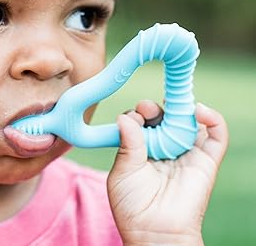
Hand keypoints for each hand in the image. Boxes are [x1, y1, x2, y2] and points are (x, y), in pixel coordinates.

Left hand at [107, 101, 227, 245]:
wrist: (155, 233)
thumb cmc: (133, 206)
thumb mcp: (123, 171)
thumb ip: (127, 143)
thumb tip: (124, 116)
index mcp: (142, 148)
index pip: (141, 121)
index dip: (137, 114)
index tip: (133, 116)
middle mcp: (164, 147)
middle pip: (163, 117)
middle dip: (154, 108)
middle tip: (147, 109)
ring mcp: (185, 152)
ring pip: (187, 121)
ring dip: (181, 108)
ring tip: (171, 105)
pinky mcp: (206, 160)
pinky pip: (216, 135)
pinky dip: (213, 119)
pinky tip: (199, 111)